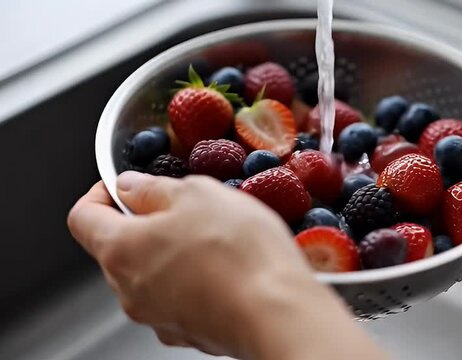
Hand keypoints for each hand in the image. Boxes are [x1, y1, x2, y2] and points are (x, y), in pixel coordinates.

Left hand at [67, 172, 386, 359]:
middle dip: (146, 222)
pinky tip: (226, 268)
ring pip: (152, 273)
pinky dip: (194, 280)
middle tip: (185, 207)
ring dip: (173, 251)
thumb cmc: (239, 253)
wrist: (278, 312)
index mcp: (120, 250)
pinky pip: (179, 298)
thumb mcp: (197, 193)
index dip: (100, 193)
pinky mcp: (187, 332)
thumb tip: (131, 187)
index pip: (82, 217)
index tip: (125, 184)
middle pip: (119, 247)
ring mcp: (157, 317)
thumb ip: (153, 187)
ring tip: (216, 238)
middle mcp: (128, 291)